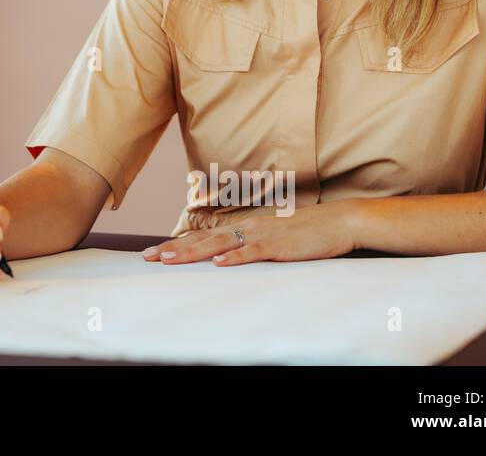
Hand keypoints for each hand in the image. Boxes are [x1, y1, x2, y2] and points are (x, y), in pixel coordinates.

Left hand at [142, 199, 365, 265]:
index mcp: (243, 227)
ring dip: (193, 252)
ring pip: (221, 244)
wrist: (338, 222)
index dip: (176, 244)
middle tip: (147, 257)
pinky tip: (219, 263)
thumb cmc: (305, 232)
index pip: (202, 237)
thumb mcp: (270, 238)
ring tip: (170, 259)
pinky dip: (236, 257)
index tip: (152, 253)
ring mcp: (262, 235)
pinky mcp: (280, 245)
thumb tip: (226, 258)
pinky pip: (254, 252)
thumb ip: (248, 245)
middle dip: (174, 249)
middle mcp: (246, 227)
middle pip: (203, 240)